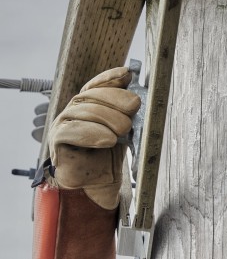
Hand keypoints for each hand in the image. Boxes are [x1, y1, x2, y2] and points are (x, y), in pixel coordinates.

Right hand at [48, 66, 140, 208]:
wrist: (97, 185)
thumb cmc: (109, 157)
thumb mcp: (125, 132)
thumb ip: (127, 114)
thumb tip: (136, 94)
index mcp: (90, 106)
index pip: (96, 85)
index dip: (110, 77)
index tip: (126, 73)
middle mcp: (75, 111)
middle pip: (90, 96)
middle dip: (113, 99)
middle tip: (133, 107)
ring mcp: (64, 124)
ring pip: (82, 112)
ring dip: (106, 118)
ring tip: (123, 129)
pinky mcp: (58, 142)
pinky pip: (71, 132)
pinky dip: (91, 134)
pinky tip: (107, 139)